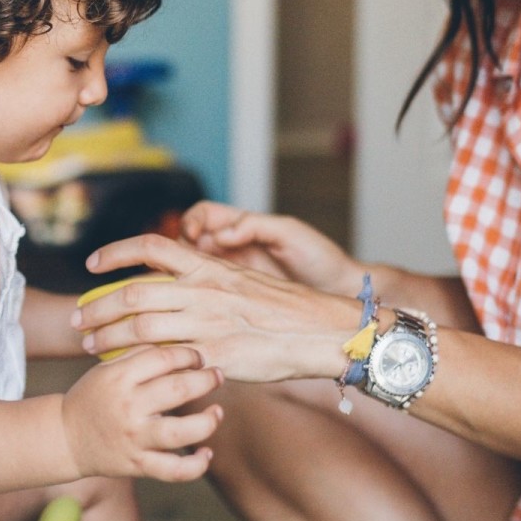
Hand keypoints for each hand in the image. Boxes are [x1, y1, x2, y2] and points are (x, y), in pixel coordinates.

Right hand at [61, 345, 224, 482]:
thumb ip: (139, 355)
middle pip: (178, 389)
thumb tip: (178, 342)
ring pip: (181, 432)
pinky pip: (174, 470)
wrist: (65, 438)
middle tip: (217, 376)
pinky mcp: (138, 465)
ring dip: (208, 421)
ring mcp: (134, 438)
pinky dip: (196, 464)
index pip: (164, 358)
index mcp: (120, 378)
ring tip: (217, 412)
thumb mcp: (107, 369)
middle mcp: (128, 407)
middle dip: (206, 380)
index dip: (189, 354)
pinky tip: (206, 452)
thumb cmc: (92, 397)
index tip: (198, 358)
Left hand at [74, 234, 360, 382]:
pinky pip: (167, 360)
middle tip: (78, 319)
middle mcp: (203, 290)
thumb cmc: (284, 309)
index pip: (151, 247)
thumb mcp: (243, 280)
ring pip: (141, 326)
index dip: (115, 253)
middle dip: (98, 306)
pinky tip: (125, 370)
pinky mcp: (216, 355)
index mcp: (209, 267)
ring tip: (90, 346)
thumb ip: (207, 280)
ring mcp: (208, 323)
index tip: (91, 265)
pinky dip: (140, 363)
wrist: (321, 331)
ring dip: (108, 336)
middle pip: (133, 293)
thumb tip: (176, 282)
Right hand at [180, 201, 364, 294]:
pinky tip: (199, 304)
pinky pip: (208, 295)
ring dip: (184, 275)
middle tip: (184, 264)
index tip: (193, 234)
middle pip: (189, 243)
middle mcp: (233, 249)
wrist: (340, 292)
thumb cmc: (321, 258)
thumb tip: (222, 233)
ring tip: (187, 285)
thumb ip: (254, 226)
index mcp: (242, 227)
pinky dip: (197, 297)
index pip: (203, 216)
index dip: (191, 221)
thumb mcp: (289, 233)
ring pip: (193, 271)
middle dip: (179, 250)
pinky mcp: (236, 299)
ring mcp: (232, 275)